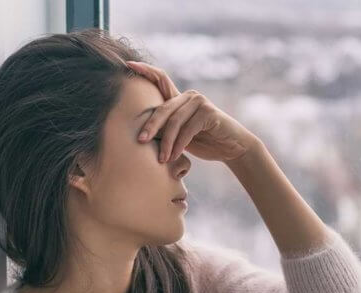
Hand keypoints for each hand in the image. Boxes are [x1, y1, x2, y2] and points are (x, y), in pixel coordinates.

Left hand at [125, 60, 262, 163]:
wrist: (232, 148)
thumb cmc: (205, 142)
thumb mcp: (181, 134)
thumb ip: (167, 128)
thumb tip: (141, 134)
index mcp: (180, 98)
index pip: (160, 79)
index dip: (145, 70)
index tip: (128, 65)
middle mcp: (189, 96)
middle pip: (163, 108)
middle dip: (150, 126)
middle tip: (141, 141)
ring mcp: (200, 102)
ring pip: (174, 121)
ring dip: (166, 142)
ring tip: (162, 159)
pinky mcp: (209, 112)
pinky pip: (188, 129)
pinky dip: (179, 144)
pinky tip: (175, 156)